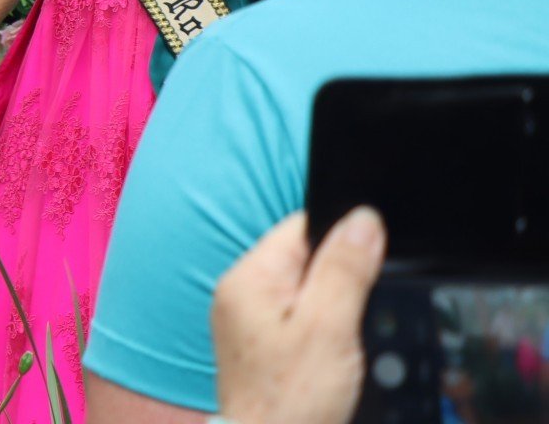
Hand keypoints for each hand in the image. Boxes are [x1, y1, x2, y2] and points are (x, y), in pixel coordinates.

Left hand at [213, 208, 385, 423]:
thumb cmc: (292, 401)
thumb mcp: (329, 328)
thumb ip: (346, 270)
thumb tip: (364, 218)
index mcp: (249, 278)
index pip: (300, 228)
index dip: (344, 237)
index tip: (377, 258)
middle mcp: (243, 294)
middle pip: (307, 261)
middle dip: (344, 279)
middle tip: (360, 316)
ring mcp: (252, 323)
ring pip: (310, 294)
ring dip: (339, 310)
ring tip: (348, 343)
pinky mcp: (266, 349)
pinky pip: (304, 322)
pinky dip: (328, 333)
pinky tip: (341, 357)